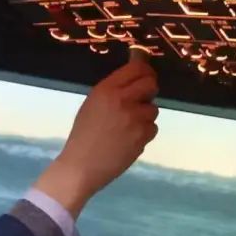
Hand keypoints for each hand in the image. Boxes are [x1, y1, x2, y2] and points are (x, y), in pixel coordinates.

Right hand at [32, 60, 158, 217]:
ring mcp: (135, 119)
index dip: (145, 70)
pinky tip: (128, 140)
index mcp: (106, 90)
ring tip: (127, 127)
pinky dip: (144, 133)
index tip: (146, 75)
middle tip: (142, 99)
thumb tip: (134, 77)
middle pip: (151, 84)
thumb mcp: (92, 104)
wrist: (81, 166)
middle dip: (149, 91)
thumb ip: (113, 90)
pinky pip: (152, 128)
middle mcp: (123, 100)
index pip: (137, 68)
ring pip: (153, 109)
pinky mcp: (142, 136)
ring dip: (145, 116)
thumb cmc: (83, 135)